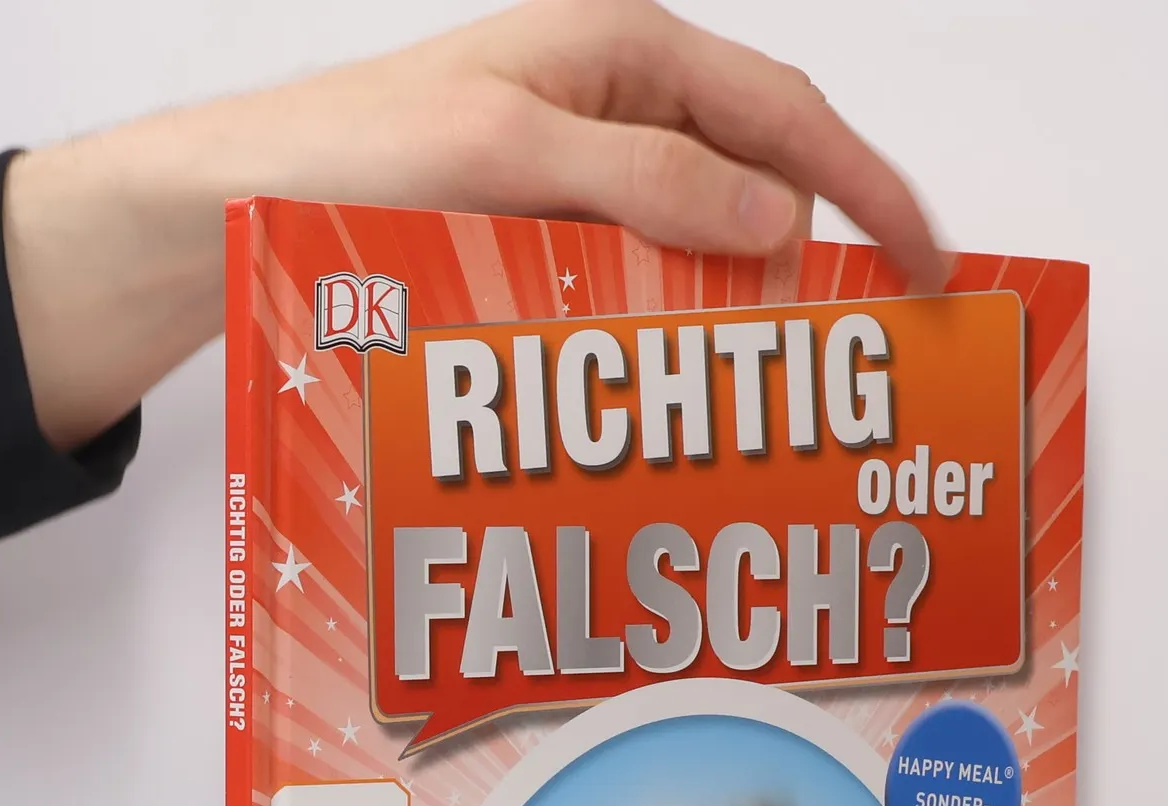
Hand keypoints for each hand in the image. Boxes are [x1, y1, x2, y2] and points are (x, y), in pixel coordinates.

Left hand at [4, 0, 941, 446]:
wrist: (236, 206)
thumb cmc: (349, 158)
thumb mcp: (510, 155)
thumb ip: (651, 180)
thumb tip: (782, 216)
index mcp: (624, 50)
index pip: (791, 115)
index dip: (874, 192)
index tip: (931, 270)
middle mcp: (617, 103)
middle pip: (761, 177)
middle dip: (812, 261)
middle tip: (845, 362)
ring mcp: (586, 170)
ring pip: (706, 237)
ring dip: (736, 308)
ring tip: (762, 393)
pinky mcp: (552, 233)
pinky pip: (645, 276)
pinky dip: (673, 327)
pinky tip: (675, 385)